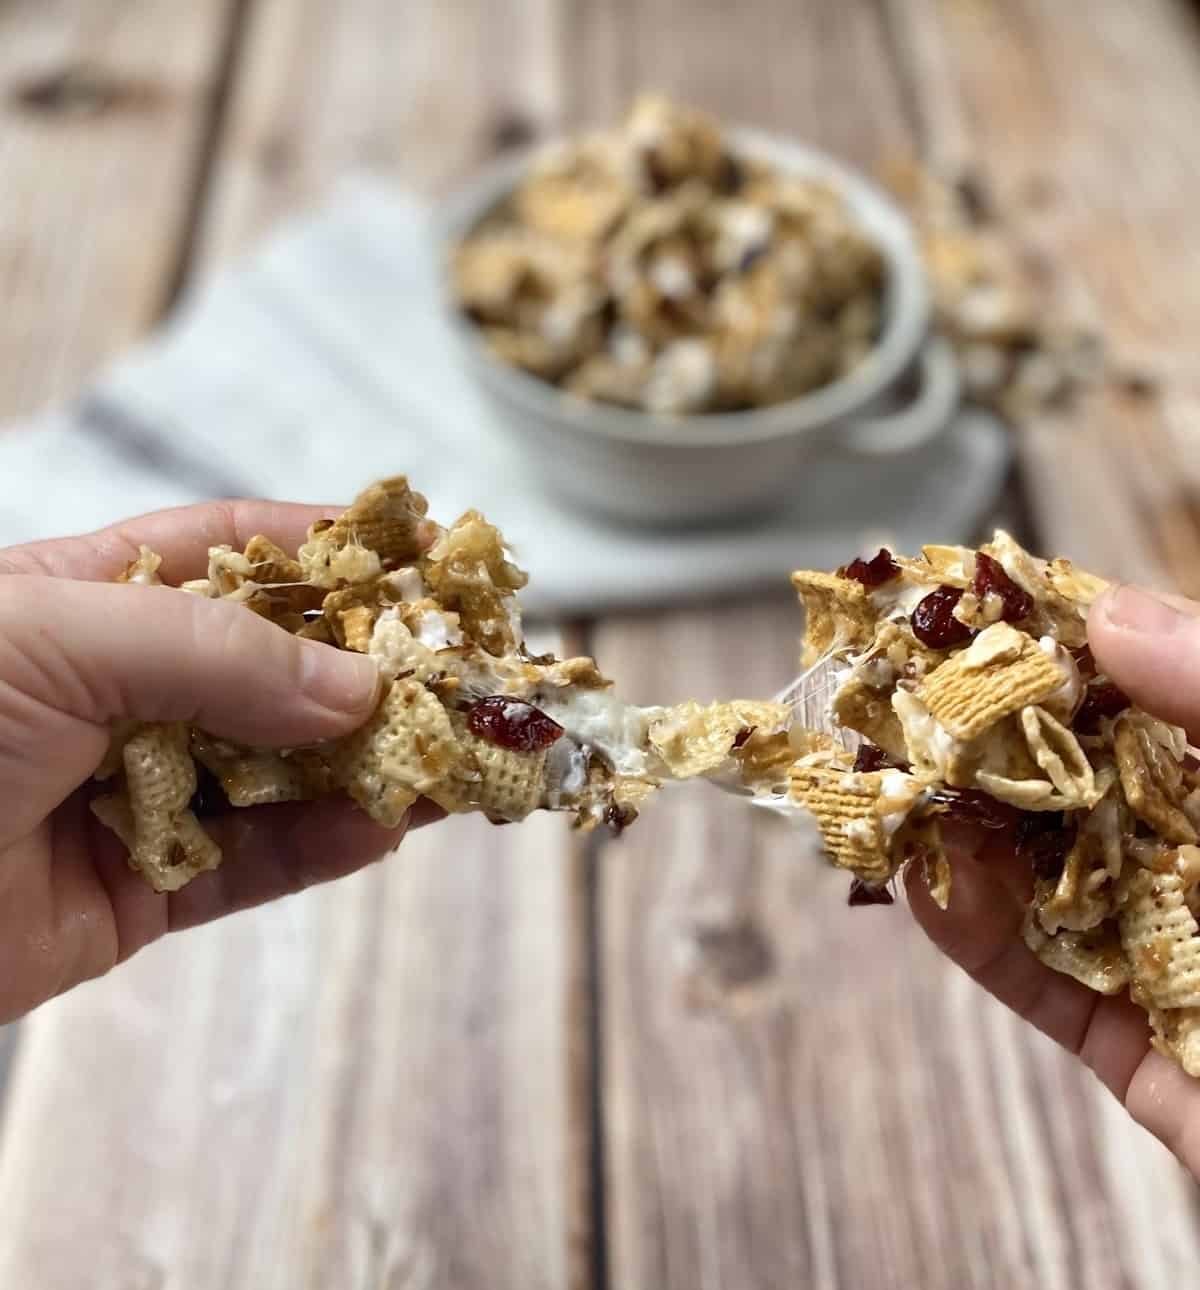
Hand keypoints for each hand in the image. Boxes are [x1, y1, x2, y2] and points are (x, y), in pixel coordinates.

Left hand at [0, 500, 434, 1022]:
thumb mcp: (52, 638)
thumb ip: (214, 654)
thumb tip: (358, 684)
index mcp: (91, 599)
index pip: (237, 553)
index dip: (332, 550)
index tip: (423, 557)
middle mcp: (125, 692)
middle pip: (279, 669)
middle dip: (374, 669)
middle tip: (467, 672)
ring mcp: (139, 792)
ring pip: (284, 771)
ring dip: (372, 763)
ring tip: (458, 754)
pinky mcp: (144, 892)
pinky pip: (256, 866)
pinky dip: (327, 848)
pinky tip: (388, 825)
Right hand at [907, 584, 1199, 1175]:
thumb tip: (1111, 610)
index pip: (1144, 698)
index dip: (1060, 648)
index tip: (973, 608)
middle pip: (1080, 785)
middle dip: (987, 743)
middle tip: (896, 697)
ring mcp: (1173, 955)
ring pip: (1046, 879)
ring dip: (963, 837)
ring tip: (891, 786)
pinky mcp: (1138, 1049)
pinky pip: (1042, 982)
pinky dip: (974, 936)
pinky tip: (921, 886)